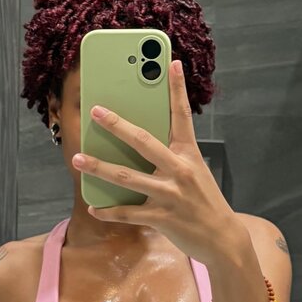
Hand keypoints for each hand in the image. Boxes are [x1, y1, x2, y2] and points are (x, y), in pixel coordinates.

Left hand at [71, 60, 243, 266]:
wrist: (222, 238)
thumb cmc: (205, 202)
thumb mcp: (195, 172)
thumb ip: (172, 157)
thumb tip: (140, 144)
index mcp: (189, 154)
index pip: (183, 115)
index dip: (177, 88)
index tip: (170, 63)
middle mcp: (179, 170)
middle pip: (144, 141)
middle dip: (118, 125)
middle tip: (96, 111)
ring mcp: (170, 195)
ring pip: (128, 177)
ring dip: (100, 167)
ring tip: (79, 159)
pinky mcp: (162, 217)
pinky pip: (128, 213)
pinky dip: (108, 212)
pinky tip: (94, 208)